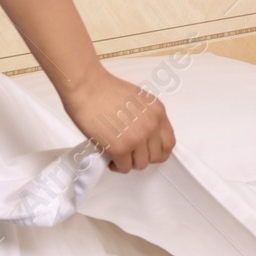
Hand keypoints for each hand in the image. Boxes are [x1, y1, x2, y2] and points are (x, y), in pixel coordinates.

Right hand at [58, 67, 176, 172]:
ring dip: (129, 162)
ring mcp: (136, 138)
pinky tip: (110, 158)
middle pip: (157, 156)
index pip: (169, 142)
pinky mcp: (120, 148)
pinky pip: (124, 168)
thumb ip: (147, 116)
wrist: (87, 87)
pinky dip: (117, 166)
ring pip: (141, 164)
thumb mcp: (138, 99)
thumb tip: (147, 136)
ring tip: (118, 155)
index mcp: (158, 112)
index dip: (159, 151)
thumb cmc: (106, 89)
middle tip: (131, 154)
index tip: (148, 152)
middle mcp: (151, 126)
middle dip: (143, 157)